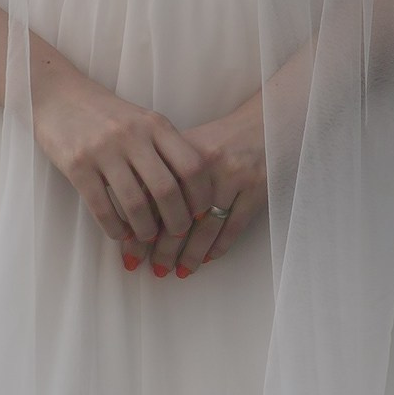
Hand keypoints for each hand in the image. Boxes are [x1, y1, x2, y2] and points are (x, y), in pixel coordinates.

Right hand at [30, 65, 214, 277]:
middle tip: (177, 234)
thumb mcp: (142, 121)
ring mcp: (103, 150)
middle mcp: (132, 136)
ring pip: (135, 203)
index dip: (201, 196)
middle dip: (176, 221)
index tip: (201, 213)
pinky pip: (102, 208)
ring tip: (147, 237)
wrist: (59, 96)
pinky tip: (119, 233)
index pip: (192, 165)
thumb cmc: (107, 114)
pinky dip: (114, 228)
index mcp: (155, 124)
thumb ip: (164, 149)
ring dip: (145, 230)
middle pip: (166, 189)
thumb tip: (189, 196)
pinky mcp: (77, 165)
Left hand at [144, 92, 267, 274]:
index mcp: (181, 151)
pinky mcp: (257, 188)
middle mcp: (205, 165)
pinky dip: (219, 246)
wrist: (262, 123)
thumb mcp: (186, 145)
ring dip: (191, 254)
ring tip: (178, 272)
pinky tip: (206, 259)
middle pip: (179, 216)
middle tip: (155, 269)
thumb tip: (134, 216)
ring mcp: (233, 177)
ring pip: (206, 226)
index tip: (131, 253)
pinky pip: (234, 226)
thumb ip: (161, 172)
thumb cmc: (218, 139)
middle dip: (164, 249)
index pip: (154, 197)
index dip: (142, 228)